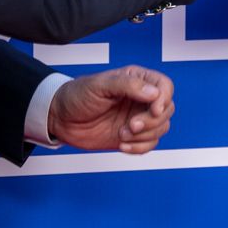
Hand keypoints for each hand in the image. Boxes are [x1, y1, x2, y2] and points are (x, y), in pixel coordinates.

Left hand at [46, 66, 174, 153]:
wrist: (60, 119)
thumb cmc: (77, 95)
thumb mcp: (100, 85)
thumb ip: (127, 85)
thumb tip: (154, 93)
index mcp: (137, 80)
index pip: (164, 86)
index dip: (164, 99)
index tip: (154, 110)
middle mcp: (141, 99)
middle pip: (167, 109)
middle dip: (151, 121)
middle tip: (130, 125)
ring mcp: (138, 118)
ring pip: (161, 128)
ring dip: (144, 136)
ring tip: (121, 134)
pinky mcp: (133, 137)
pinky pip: (149, 144)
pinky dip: (139, 148)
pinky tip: (122, 146)